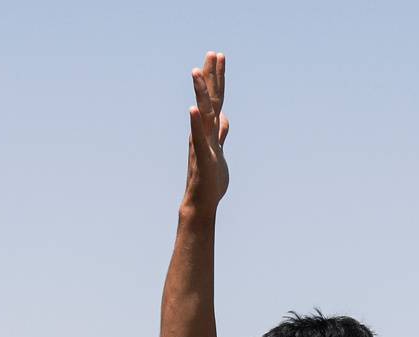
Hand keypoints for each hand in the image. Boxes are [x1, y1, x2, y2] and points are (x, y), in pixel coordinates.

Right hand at [182, 52, 228, 213]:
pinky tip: (193, 109)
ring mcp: (202, 143)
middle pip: (210, 100)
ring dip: (199, 93)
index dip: (218, 79)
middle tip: (213, 53)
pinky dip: (195, 123)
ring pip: (202, 114)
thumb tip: (225, 118)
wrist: (202, 201)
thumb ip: (221, 133)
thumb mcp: (219, 150)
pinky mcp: (202, 157)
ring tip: (196, 72)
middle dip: (211, 77)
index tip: (218, 57)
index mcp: (210, 129)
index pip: (216, 99)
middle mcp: (204, 132)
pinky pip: (199, 138)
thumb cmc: (211, 178)